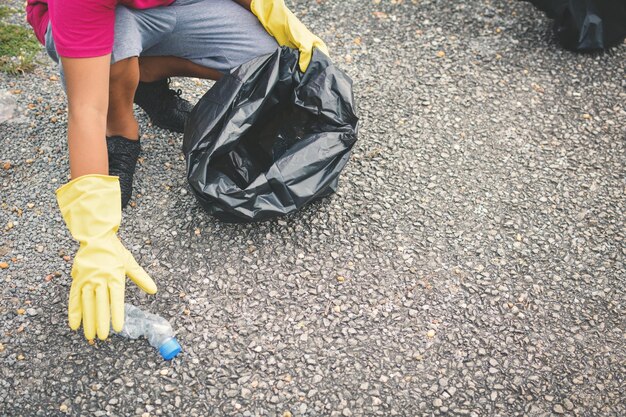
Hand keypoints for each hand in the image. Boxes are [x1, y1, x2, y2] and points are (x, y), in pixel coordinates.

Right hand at [57, 175, 156, 340]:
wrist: (96, 237)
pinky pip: (74, 298)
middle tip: (104, 337)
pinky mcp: (77, 280)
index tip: (118, 328)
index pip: (116, 298)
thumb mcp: (130, 262)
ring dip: (88, 321)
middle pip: (100, 304)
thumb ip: (141, 278)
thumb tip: (154, 291)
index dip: (117, 313)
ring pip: (87, 303)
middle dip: (101, 322)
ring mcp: (87, 279)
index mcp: (115, 275)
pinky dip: (74, 312)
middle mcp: (100, 278)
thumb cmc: (115, 251)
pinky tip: (74, 325)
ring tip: (90, 335)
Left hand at [250, 0, 328, 71]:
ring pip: (305, 67)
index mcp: (319, 47)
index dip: (320, 68)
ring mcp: (303, 55)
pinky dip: (296, 70)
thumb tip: (304, 71)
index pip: (323, 61)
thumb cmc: (294, 30)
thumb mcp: (305, 43)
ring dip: (302, 72)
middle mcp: (313, 52)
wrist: (279, 24)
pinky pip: (296, 66)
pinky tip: (295, 74)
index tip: (316, 76)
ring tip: (301, 78)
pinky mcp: (294, 57)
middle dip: (310, 71)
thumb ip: (306, 57)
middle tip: (307, 79)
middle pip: (314, 65)